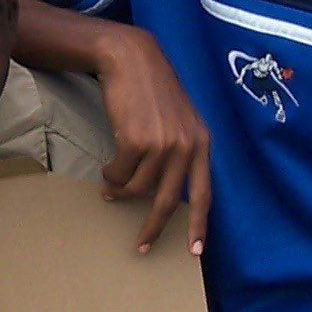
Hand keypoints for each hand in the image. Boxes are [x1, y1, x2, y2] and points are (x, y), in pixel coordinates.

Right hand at [92, 28, 208, 255]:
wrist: (132, 60)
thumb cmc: (152, 91)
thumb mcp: (180, 120)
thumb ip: (181, 152)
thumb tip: (165, 191)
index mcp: (202, 143)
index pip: (204, 193)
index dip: (199, 225)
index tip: (195, 251)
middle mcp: (186, 146)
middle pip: (169, 201)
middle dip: (153, 228)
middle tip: (140, 246)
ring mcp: (162, 144)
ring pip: (138, 188)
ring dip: (121, 191)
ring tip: (111, 186)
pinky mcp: (136, 140)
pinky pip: (120, 174)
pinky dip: (111, 175)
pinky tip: (107, 167)